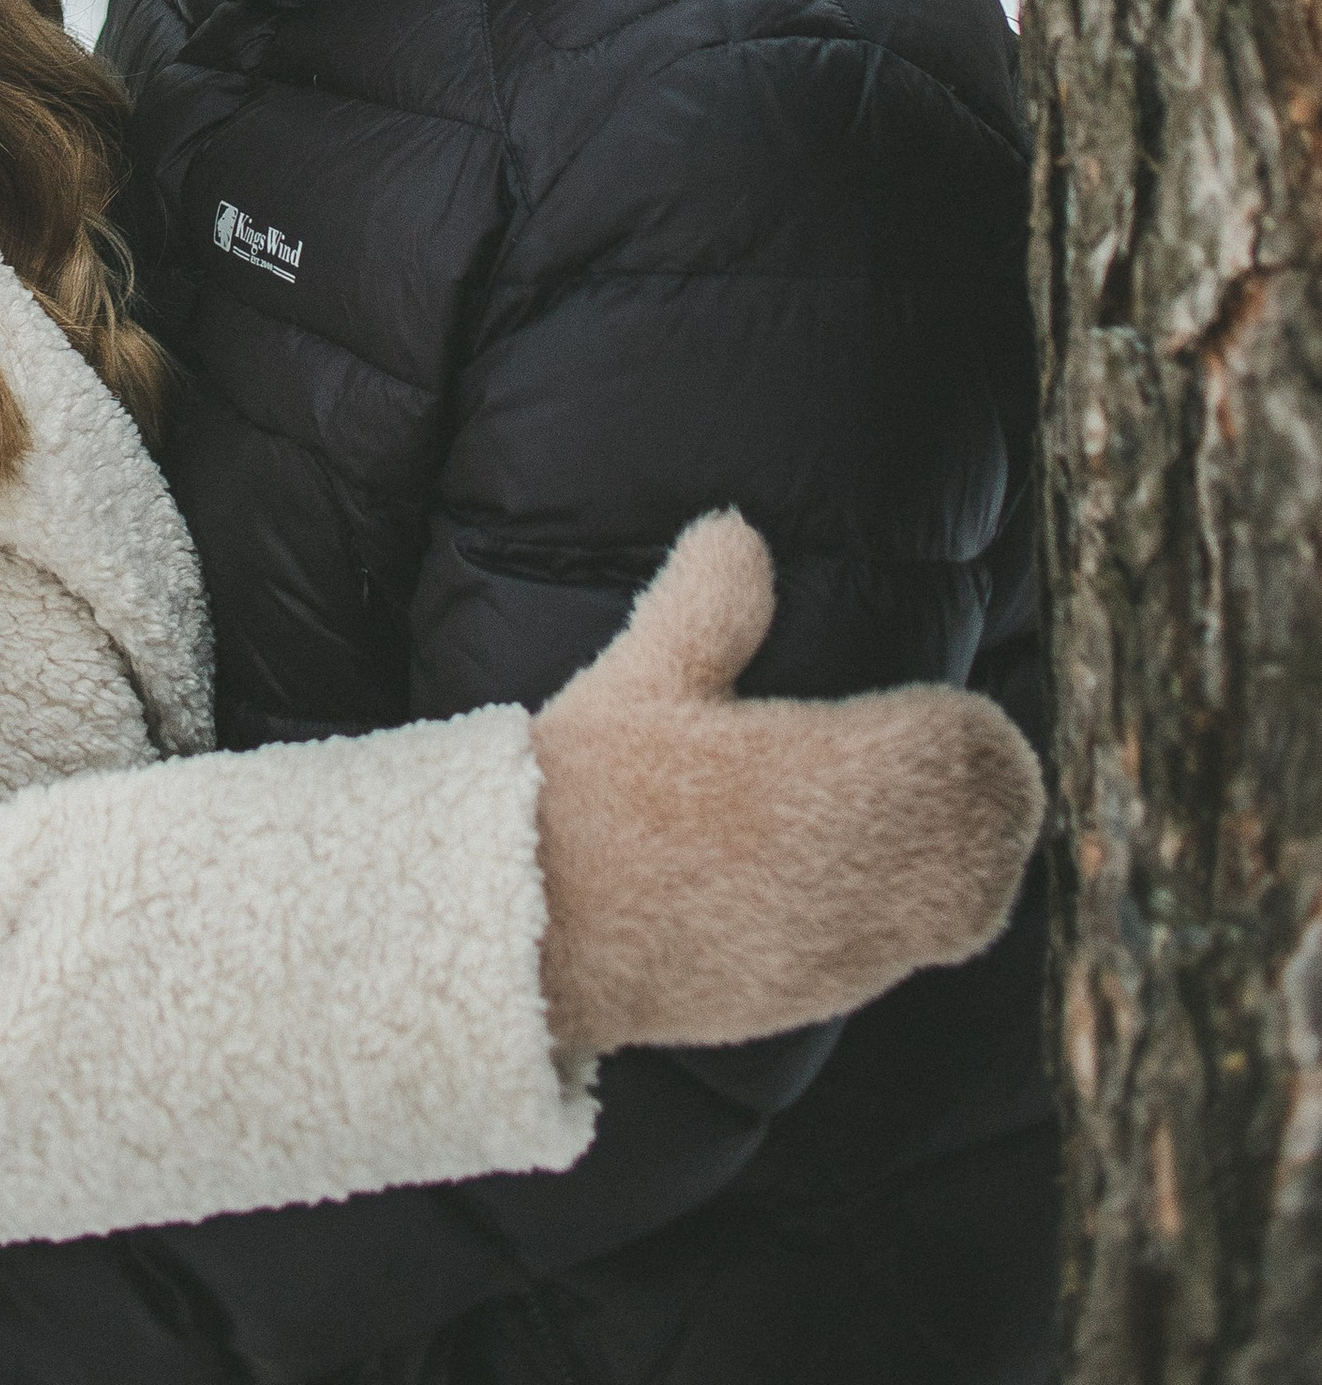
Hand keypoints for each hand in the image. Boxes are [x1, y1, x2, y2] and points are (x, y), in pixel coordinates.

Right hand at [531, 512, 1043, 1061]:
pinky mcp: (815, 999)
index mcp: (839, 775)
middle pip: (996, 838)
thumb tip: (739, 532)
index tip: (935, 708)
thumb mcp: (647, 670)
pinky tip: (854, 881)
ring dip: (965, 859)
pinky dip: (913, 914)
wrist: (535, 928)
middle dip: (988, 796)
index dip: (971, 728)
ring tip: (914, 820)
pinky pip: (909, 953)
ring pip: (968, 907)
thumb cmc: (591, 788)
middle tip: (946, 759)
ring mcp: (847, 948)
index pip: (976, 753)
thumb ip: (711, 600)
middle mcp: (866, 871)